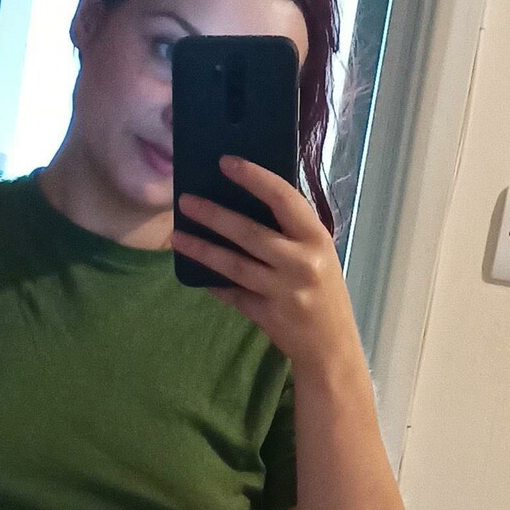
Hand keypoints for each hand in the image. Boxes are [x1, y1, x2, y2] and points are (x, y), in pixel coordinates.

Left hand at [171, 157, 362, 374]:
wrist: (332, 346)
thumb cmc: (325, 291)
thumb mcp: (318, 254)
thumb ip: (292, 232)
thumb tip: (248, 201)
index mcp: (316, 239)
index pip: (283, 199)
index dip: (254, 178)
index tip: (226, 163)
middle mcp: (301, 263)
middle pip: (250, 233)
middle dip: (214, 215)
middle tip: (185, 201)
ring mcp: (283, 292)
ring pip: (234, 266)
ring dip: (203, 249)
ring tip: (178, 236)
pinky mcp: (267, 315)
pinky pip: (233, 294)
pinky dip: (214, 283)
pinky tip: (196, 274)